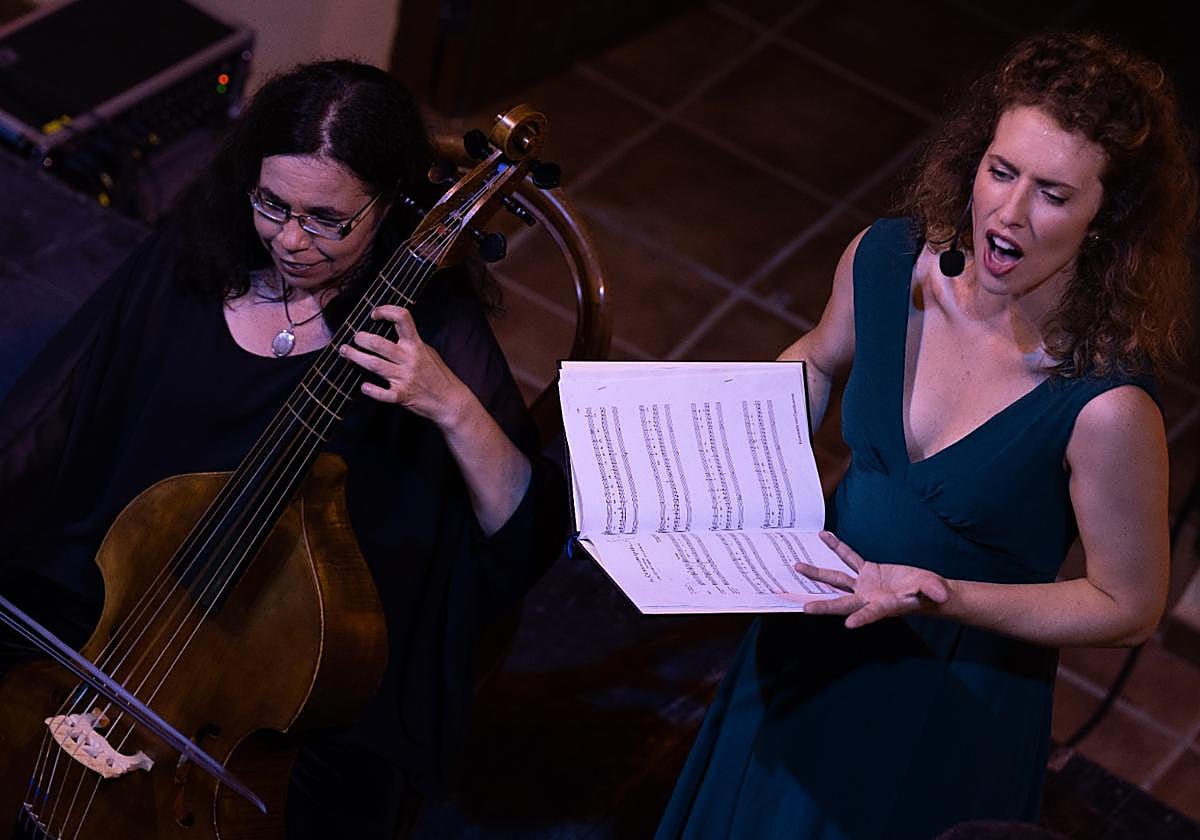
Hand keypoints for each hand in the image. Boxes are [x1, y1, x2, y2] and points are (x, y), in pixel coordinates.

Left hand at [338, 305, 468, 425]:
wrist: (450, 401)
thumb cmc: (437, 375)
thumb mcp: (427, 352)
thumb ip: (410, 343)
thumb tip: (389, 332)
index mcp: (416, 345)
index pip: (402, 318)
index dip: (385, 311)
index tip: (374, 314)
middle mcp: (409, 359)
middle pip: (378, 344)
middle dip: (361, 339)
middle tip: (355, 338)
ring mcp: (405, 377)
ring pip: (374, 365)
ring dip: (356, 357)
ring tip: (346, 352)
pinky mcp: (402, 396)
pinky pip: (382, 393)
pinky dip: (371, 390)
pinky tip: (364, 386)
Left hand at [796, 531, 949, 627]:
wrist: (926, 592)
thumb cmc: (930, 595)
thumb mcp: (933, 592)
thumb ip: (932, 592)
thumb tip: (941, 594)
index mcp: (884, 606)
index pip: (871, 613)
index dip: (862, 619)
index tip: (849, 625)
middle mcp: (868, 598)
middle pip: (842, 602)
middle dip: (824, 606)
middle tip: (805, 609)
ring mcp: (865, 585)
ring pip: (837, 579)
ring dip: (817, 573)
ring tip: (798, 566)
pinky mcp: (867, 571)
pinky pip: (849, 557)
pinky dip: (837, 547)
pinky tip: (825, 537)